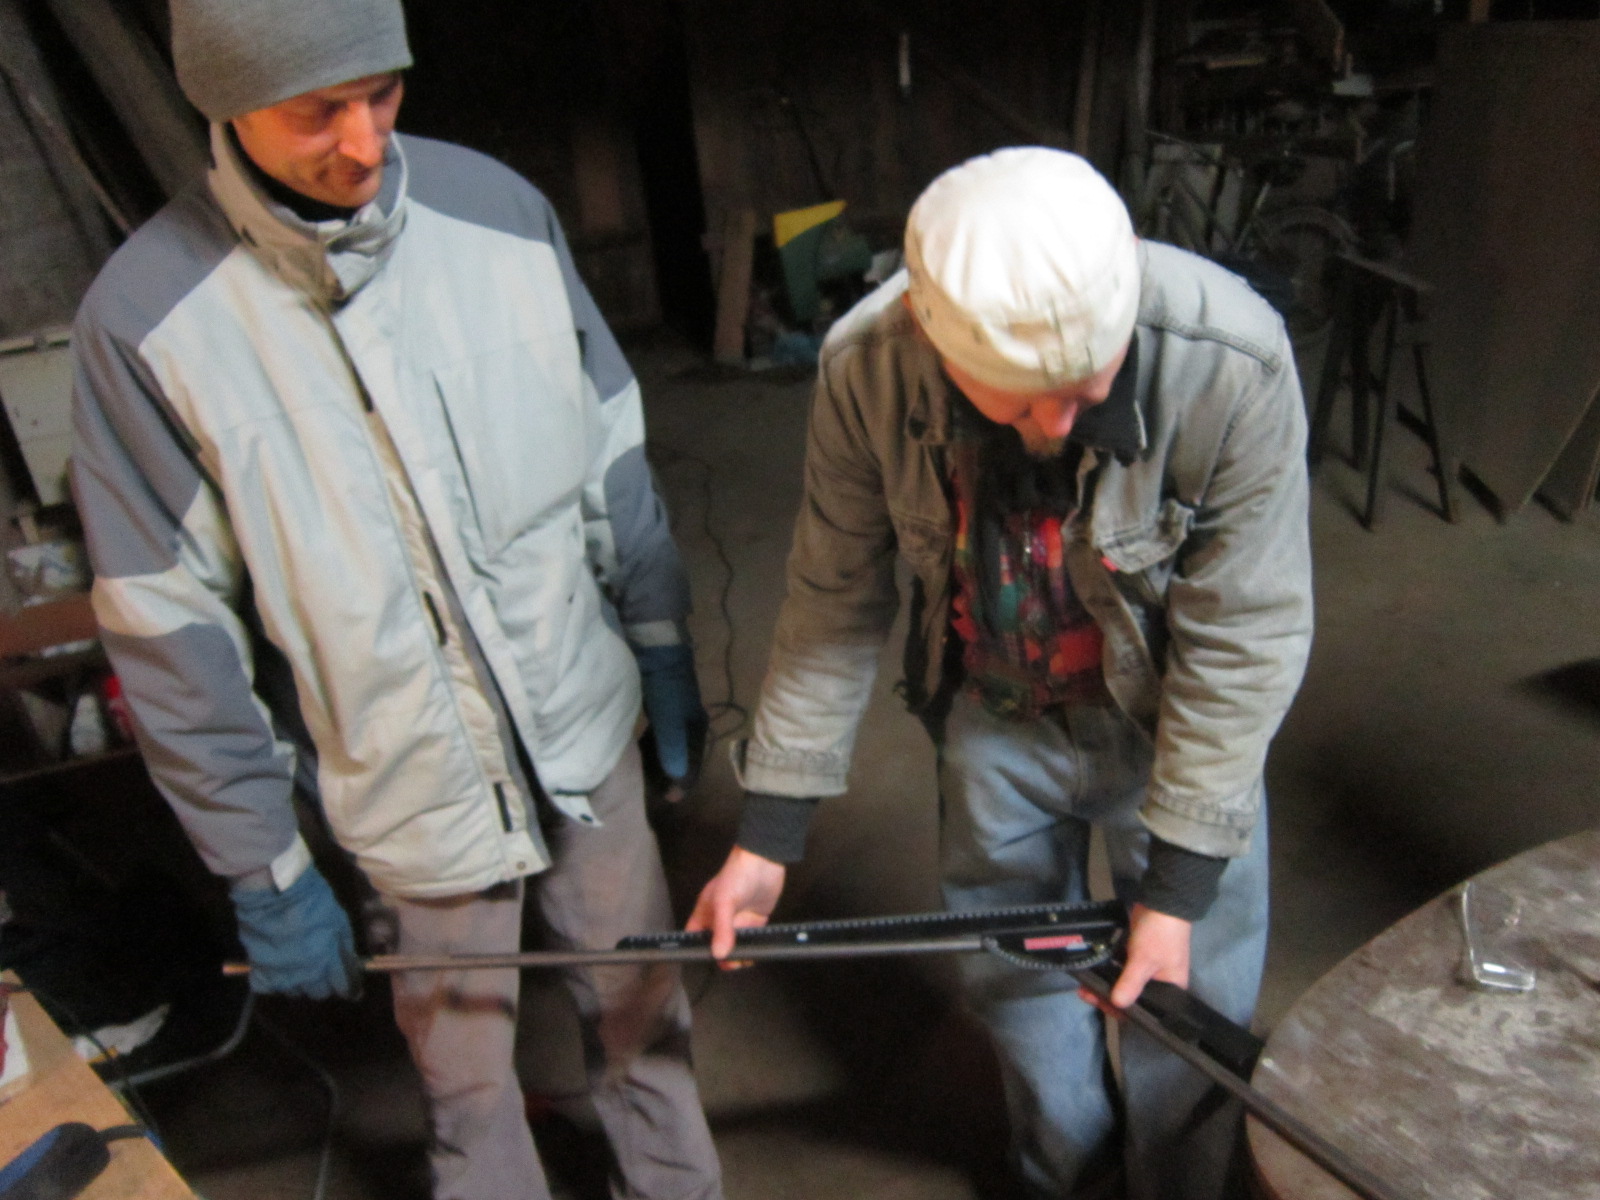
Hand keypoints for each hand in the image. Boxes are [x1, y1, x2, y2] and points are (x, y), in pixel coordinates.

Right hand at [231, 864, 360, 999]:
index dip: (348, 987)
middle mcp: (304, 974)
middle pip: (317, 992)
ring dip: (298, 982)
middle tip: (321, 969)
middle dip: (322, 983)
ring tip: (298, 965)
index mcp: (327, 960)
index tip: (350, 987)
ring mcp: (280, 974)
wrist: (273, 890)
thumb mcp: (338, 920)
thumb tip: (349, 964)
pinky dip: (273, 981)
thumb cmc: (311, 900)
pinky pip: (268, 986)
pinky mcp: (258, 969)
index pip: (342, 987)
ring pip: (294, 991)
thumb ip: (343, 946)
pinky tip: (277, 968)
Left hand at [635, 643, 708, 793]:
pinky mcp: (659, 708)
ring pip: (669, 748)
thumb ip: (670, 746)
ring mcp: (674, 715)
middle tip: (656, 795)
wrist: (654, 645)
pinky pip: (657, 737)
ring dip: (660, 764)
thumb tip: (677, 779)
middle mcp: (689, 722)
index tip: (671, 800)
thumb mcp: (668, 715)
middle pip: (682, 757)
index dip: (684, 782)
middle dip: (671, 776)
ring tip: (647, 781)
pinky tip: (640, 757)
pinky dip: (651, 750)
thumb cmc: (664, 682)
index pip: (694, 762)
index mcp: (697, 725)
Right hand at [686, 846, 786, 962]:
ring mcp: (738, 921)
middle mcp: (720, 919)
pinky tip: (757, 951)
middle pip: (717, 946)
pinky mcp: (755, 921)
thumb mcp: (724, 902)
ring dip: (740, 954)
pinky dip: (754, 948)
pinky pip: (752, 940)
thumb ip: (721, 929)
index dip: (698, 950)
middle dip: (723, 957)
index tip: (706, 960)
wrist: (764, 860)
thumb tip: (719, 954)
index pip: (696, 937)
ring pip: (736, 946)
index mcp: (706, 913)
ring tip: (746, 958)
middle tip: (733, 962)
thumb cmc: (737, 875)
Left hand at [1077, 903, 1190, 1012]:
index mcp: (1170, 989)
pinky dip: (1109, 971)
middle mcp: (1159, 982)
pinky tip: (1093, 972)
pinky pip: (1121, 968)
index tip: (1100, 1004)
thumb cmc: (1159, 935)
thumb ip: (1130, 983)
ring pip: (1124, 983)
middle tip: (1085, 993)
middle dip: (1108, 997)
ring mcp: (1147, 968)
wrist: (1162, 901)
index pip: (1145, 1009)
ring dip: (1106, 984)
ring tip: (1084, 986)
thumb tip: (1117, 1004)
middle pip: (1132, 996)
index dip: (1122, 1010)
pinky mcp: (1137, 955)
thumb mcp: (1145, 960)